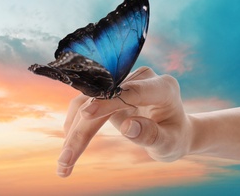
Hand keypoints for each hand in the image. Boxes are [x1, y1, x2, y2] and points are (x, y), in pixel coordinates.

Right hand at [57, 66, 192, 176]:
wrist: (172, 128)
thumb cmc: (174, 136)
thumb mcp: (170, 143)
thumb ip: (152, 135)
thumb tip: (128, 127)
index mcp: (161, 87)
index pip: (131, 91)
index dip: (107, 102)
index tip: (87, 115)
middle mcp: (139, 78)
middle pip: (103, 100)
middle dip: (83, 130)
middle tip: (66, 160)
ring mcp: (121, 82)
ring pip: (88, 101)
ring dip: (73, 129)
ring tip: (65, 161)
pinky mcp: (108, 90)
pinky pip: (86, 103)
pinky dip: (75, 124)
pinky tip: (69, 143)